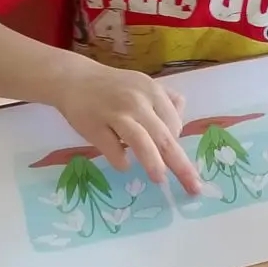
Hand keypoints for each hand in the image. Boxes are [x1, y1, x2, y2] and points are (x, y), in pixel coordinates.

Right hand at [55, 58, 202, 194]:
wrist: (74, 78)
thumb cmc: (113, 88)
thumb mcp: (143, 85)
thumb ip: (166, 102)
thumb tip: (180, 128)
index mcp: (152, 91)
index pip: (174, 124)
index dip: (175, 142)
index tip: (169, 153)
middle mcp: (137, 101)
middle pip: (164, 137)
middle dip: (181, 165)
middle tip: (194, 187)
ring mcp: (115, 113)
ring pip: (140, 141)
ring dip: (153, 162)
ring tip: (160, 179)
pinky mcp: (94, 126)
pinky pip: (112, 148)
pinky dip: (120, 160)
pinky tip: (124, 166)